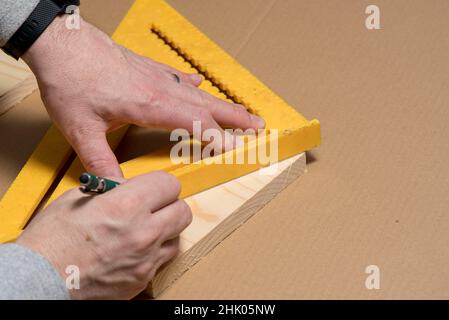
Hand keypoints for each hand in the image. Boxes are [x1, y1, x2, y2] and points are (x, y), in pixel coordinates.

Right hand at [16, 171, 191, 298]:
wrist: (39, 281)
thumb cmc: (51, 240)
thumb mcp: (78, 198)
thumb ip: (112, 190)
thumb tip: (129, 187)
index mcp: (126, 206)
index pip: (169, 185)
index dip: (160, 184)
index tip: (152, 188)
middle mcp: (144, 233)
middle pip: (183, 211)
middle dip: (170, 205)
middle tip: (154, 207)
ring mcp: (146, 260)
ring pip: (176, 237)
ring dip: (165, 230)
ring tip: (143, 230)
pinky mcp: (142, 280)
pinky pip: (162, 260)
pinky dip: (154, 252)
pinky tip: (134, 249)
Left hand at [22, 15, 264, 176]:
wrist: (60, 42)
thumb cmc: (70, 82)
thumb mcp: (81, 130)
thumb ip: (100, 163)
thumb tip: (115, 190)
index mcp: (151, 106)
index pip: (195, 124)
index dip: (218, 138)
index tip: (238, 149)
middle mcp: (161, 90)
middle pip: (207, 106)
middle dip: (235, 118)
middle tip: (258, 126)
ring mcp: (156, 75)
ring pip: (198, 92)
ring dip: (222, 102)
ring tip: (241, 110)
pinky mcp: (146, 66)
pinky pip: (177, 76)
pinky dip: (192, 84)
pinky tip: (197, 83)